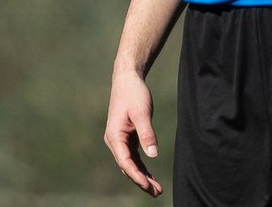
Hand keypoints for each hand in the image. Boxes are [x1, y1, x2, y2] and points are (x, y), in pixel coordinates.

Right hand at [103, 70, 163, 196]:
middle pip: (127, 166)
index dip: (136, 175)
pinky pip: (133, 157)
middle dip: (141, 180)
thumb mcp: (142, 113)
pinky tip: (151, 176)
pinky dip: (141, 167)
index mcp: (115, 135)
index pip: (125, 161)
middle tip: (157, 192)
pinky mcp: (126, 137)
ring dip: (142, 176)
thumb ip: (147, 134)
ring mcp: (119, 139)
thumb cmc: (134, 94)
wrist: (127, 79)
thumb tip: (153, 155)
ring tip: (157, 190)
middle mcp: (114, 140)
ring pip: (130, 163)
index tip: (148, 185)